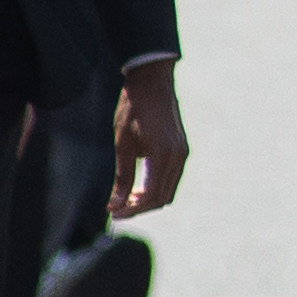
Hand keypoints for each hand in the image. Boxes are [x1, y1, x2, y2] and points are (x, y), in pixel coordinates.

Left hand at [111, 59, 188, 217]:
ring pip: (169, 190)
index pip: (151, 196)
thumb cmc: (134, 110)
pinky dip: (156, 188)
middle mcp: (178, 156)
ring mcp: (183, 152)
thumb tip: (116, 205)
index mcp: (164, 155)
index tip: (113, 213)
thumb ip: (122, 177)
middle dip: (140, 208)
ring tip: (126, 200)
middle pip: (162, 198)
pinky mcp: (181, 149)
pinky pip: (172, 178)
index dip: (132, 210)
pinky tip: (138, 187)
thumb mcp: (122, 144)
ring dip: (149, 200)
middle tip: (116, 210)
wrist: (153, 82)